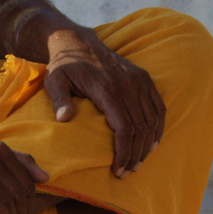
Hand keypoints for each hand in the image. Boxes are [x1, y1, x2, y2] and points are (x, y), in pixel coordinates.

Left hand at [43, 30, 165, 177]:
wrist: (78, 42)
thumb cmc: (64, 66)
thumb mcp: (54, 80)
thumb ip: (59, 100)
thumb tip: (64, 119)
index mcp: (106, 88)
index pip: (124, 128)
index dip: (124, 152)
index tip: (118, 170)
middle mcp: (127, 84)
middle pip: (140, 127)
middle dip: (135, 154)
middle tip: (127, 171)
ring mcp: (138, 79)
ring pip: (151, 119)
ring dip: (148, 144)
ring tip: (138, 162)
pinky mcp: (143, 77)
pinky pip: (158, 105)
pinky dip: (158, 126)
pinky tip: (153, 142)